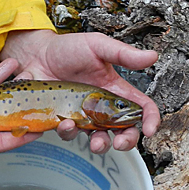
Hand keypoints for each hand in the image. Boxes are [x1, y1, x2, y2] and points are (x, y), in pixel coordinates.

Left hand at [0, 30, 159, 152]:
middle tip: (120, 143)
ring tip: (88, 133)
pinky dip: (68, 133)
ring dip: (98, 143)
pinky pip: (69, 134)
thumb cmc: (68, 49)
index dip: (150, 120)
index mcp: (115, 90)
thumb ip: (123, 54)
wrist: (37, 55)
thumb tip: (152, 57)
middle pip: (123, 131)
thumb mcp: (98, 46)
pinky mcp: (63, 121)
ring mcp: (83, 116)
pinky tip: (63, 121)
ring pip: (97, 138)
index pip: (140, 108)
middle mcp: (102, 107)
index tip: (150, 130)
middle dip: (126, 141)